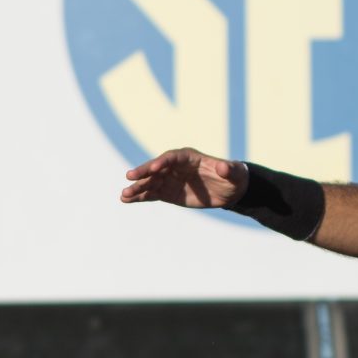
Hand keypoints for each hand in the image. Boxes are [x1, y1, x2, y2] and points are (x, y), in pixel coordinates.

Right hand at [120, 148, 246, 209]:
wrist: (229, 189)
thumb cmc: (232, 176)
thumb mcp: (234, 173)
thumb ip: (227, 169)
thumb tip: (223, 167)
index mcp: (189, 157)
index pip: (172, 157)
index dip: (163, 161)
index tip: (154, 168)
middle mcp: (175, 166)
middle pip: (156, 168)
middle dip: (144, 172)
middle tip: (129, 176)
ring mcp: (170, 179)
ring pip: (150, 182)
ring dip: (137, 188)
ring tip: (124, 195)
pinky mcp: (168, 192)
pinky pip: (151, 194)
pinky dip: (139, 197)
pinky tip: (126, 200)